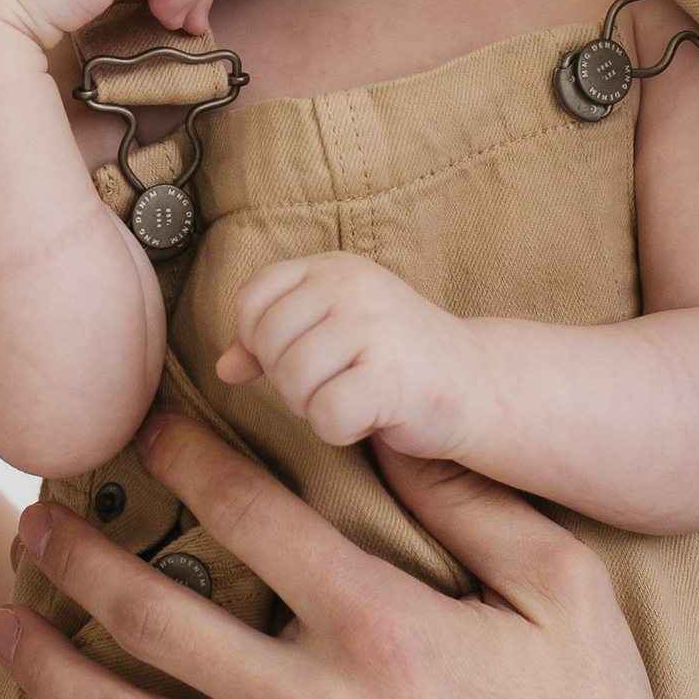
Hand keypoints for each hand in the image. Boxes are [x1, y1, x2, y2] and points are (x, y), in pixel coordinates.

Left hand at [0, 414, 698, 698]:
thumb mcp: (565, 597)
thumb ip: (475, 502)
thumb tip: (390, 422)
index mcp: (379, 626)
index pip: (247, 516)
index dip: (182, 459)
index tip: (138, 430)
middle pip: (150, 613)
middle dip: (74, 557)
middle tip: (29, 522)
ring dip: (45, 668)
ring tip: (0, 624)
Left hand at [217, 253, 486, 457]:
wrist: (476, 382)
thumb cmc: (392, 358)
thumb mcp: (329, 331)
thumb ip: (271, 340)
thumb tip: (223, 367)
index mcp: (331, 268)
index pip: (252, 300)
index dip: (257, 341)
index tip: (296, 356)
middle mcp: (352, 288)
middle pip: (266, 344)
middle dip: (288, 380)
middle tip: (331, 385)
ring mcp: (374, 328)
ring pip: (291, 381)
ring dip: (314, 407)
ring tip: (351, 397)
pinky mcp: (392, 377)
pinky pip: (326, 415)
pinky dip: (340, 430)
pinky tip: (370, 417)